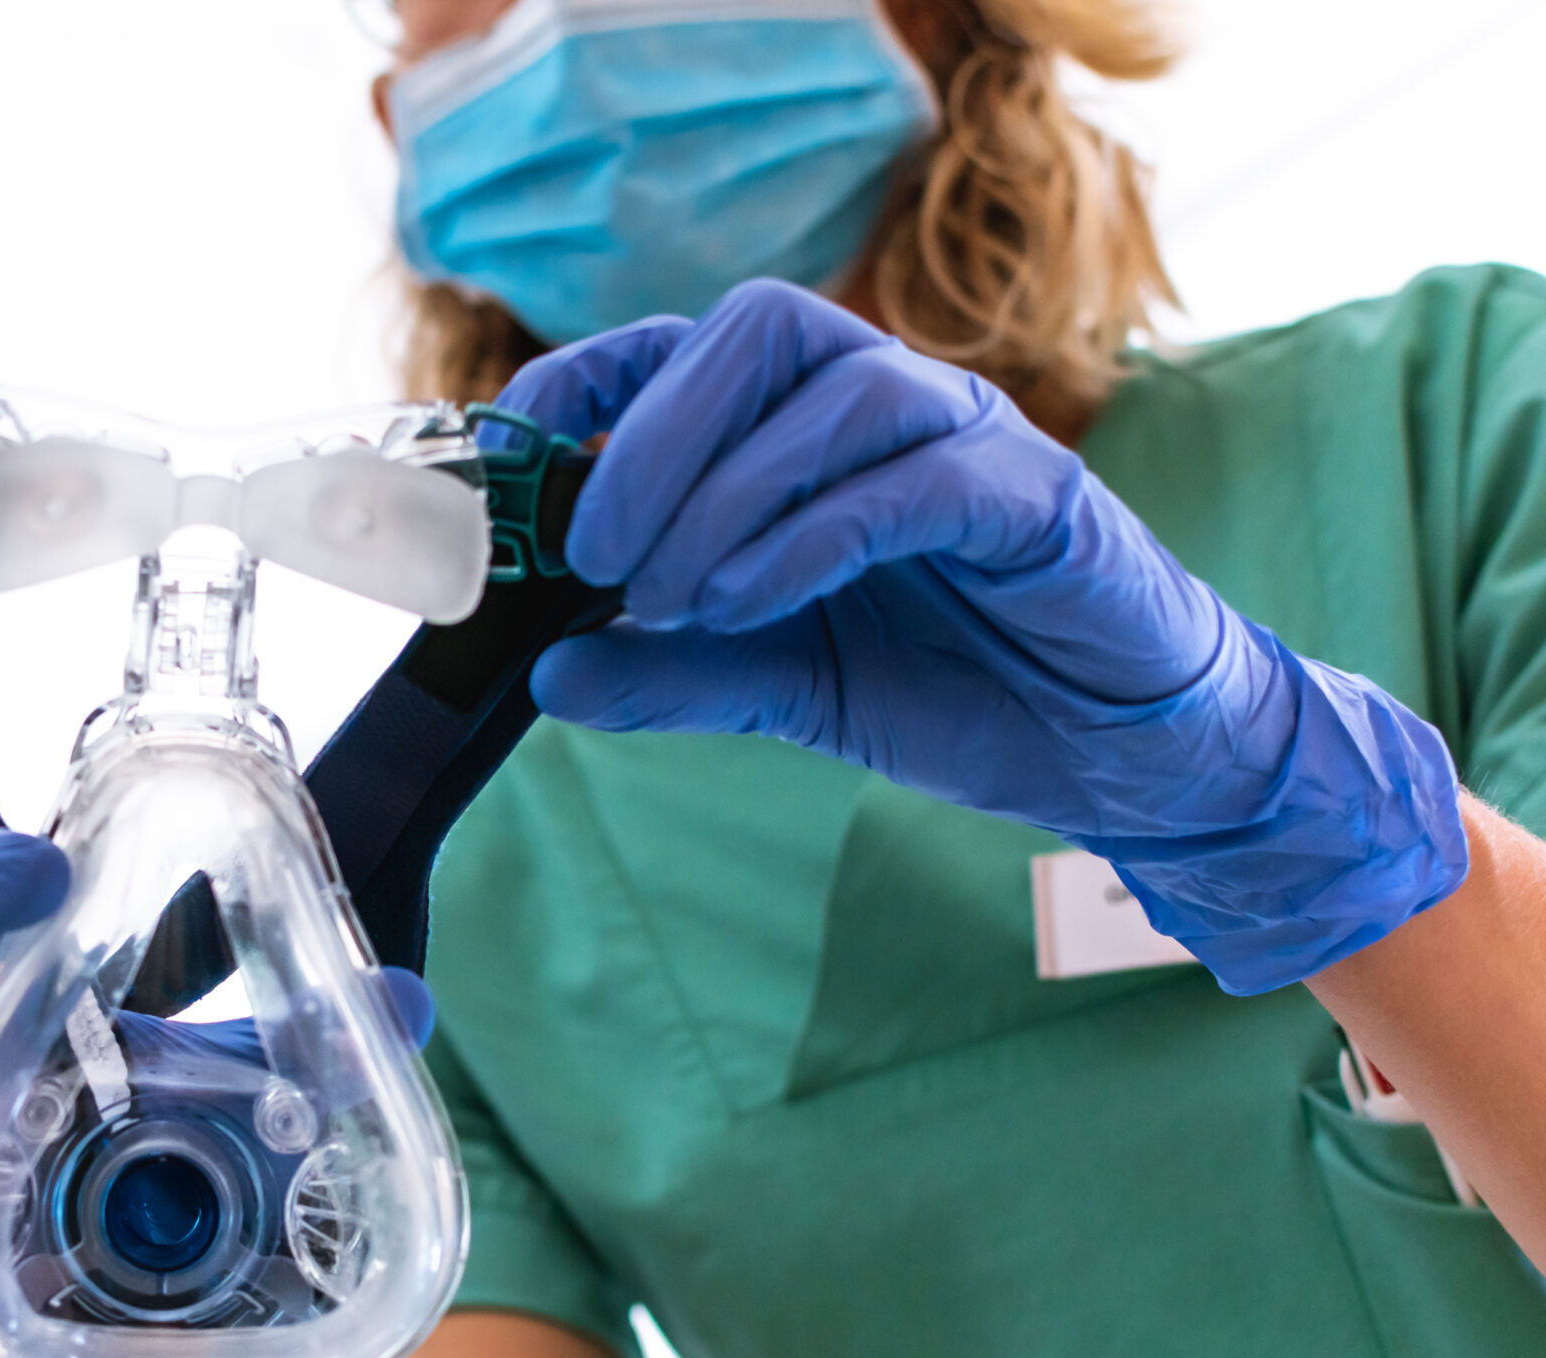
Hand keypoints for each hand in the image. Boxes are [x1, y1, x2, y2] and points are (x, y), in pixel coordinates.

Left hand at [502, 280, 1466, 993]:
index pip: (688, 348)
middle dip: (653, 433)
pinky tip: (749, 602)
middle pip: (754, 331)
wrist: (1115, 755)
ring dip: (724, 493)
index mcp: (813, 430)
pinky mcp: (1032, 495)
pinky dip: (809, 534)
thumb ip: (671, 675)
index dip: (589, 377)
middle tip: (595, 551)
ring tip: (671, 599)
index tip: (513, 450)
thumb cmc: (958, 688)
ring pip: (833, 390)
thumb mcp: (781, 688)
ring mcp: (966, 436)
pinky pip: (913, 475)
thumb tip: (547, 675)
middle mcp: (887, 405)